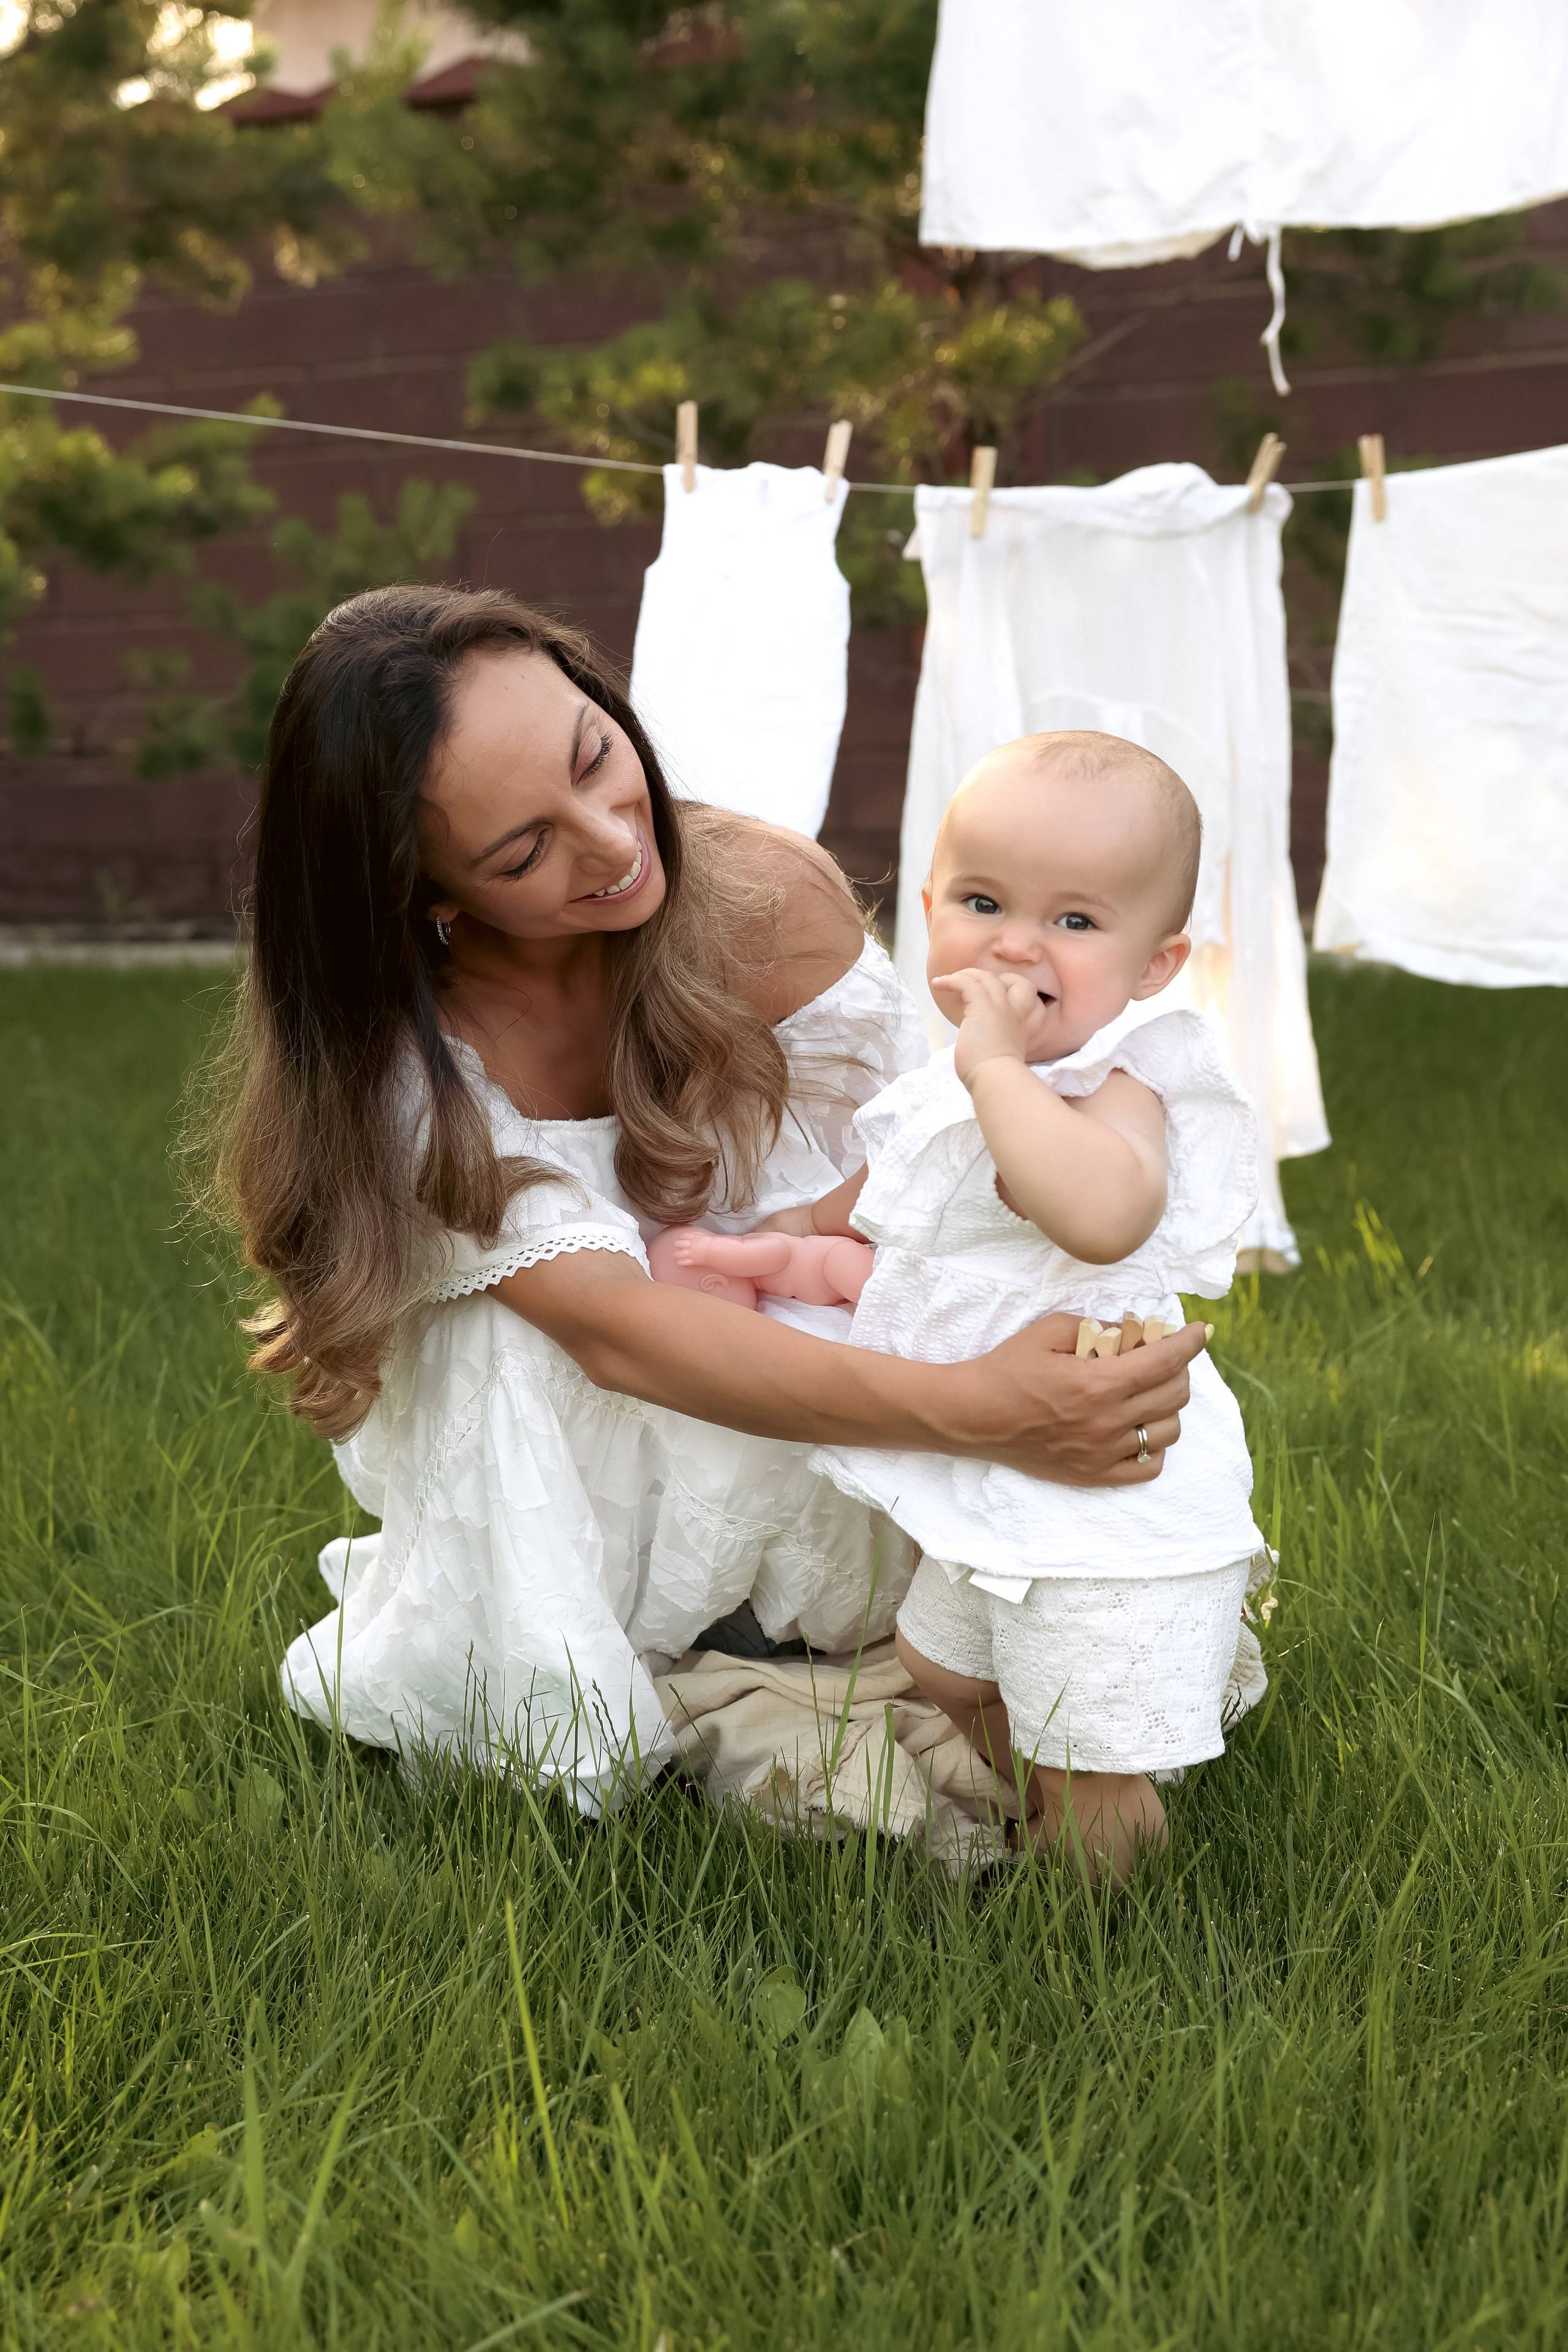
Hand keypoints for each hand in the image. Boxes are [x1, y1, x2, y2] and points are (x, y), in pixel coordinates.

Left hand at [930, 966, 1038, 1087]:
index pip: (1037, 1007)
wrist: (995, 1079)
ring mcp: (1001, 1008)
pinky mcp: (982, 1007)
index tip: (1009, 1006)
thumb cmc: (995, 1078)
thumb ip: (999, 1047)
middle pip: (1022, 983)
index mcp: (1023, 1029)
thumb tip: (981, 1046)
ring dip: (968, 975)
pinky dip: (952, 980)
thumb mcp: (1004, 1059)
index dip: (1027, 1001)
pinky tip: (939, 984)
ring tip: (950, 981)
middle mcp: (1016, 1015)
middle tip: (982, 992)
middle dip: (1005, 980)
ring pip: (989, 978)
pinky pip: (968, 983)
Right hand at [956, 1313, 1205, 1485]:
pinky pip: (1148, 1466)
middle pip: (1174, 1394)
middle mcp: (1106, 1422)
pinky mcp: (1093, 1475)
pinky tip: (1138, 1427)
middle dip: (1178, 1368)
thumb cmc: (1007, 1368)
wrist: (973, 1416)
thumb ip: (1096, 1326)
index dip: (1191, 1342)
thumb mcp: (1048, 1330)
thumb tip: (1134, 1330)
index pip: (1165, 1361)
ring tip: (1148, 1392)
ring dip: (1167, 1405)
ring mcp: (1102, 1453)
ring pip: (1168, 1431)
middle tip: (1161, 1356)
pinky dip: (1153, 1445)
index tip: (1201, 1331)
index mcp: (1097, 1383)